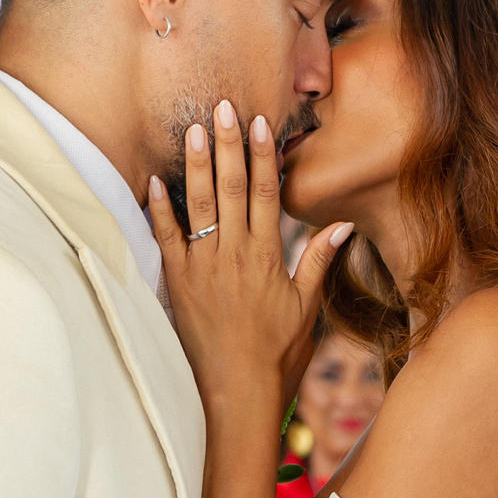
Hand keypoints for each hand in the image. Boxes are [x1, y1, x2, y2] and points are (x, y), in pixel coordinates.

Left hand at [149, 101, 350, 407]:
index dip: (263, 156)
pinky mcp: (178, 284)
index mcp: (267, 257)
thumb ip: (318, 261)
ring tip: (193, 130)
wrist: (238, 391)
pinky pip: (166, 240)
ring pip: (199, 206)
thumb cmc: (276, 353)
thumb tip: (342, 225)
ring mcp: (203, 268)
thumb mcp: (305, 307)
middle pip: (232, 189)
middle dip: (228, 146)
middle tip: (222, 106)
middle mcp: (235, 255)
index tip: (259, 123)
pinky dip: (160, 210)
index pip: (266, 194)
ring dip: (196, 166)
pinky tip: (155, 180)